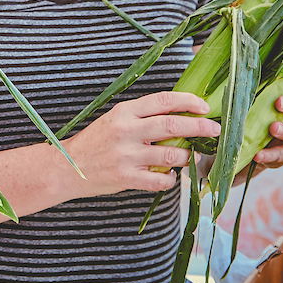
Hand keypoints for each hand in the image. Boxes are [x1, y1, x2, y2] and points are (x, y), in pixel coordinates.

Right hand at [65, 91, 218, 197]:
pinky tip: (169, 177)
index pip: (163, 101)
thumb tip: (180, 114)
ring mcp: (127, 156)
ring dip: (186, 157)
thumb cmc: (95, 142)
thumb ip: (142, 116)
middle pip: (173, 126)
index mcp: (124, 112)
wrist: (67, 167)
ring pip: (172, 156)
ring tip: (189, 157)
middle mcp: (126, 131)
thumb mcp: (115, 119)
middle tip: (215, 130)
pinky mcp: (126, 178)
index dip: (188, 101)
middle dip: (200, 127)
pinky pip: (161, 181)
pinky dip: (171, 180)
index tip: (204, 107)